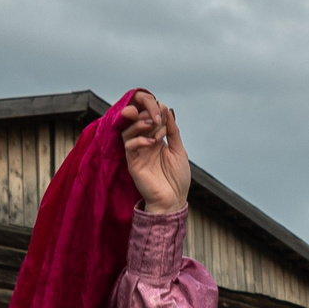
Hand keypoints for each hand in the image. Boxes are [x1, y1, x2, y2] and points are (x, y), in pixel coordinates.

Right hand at [117, 91, 191, 214]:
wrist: (173, 200)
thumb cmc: (178, 179)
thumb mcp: (179, 151)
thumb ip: (173, 132)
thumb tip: (169, 111)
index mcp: (156, 141)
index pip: (150, 121)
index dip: (154, 112)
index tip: (162, 106)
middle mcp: (145, 145)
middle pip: (137, 122)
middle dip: (146, 114)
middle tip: (156, 113)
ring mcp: (138, 153)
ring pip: (129, 131)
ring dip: (141, 125)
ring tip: (154, 125)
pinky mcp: (132, 163)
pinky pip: (129, 146)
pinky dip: (140, 140)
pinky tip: (153, 143)